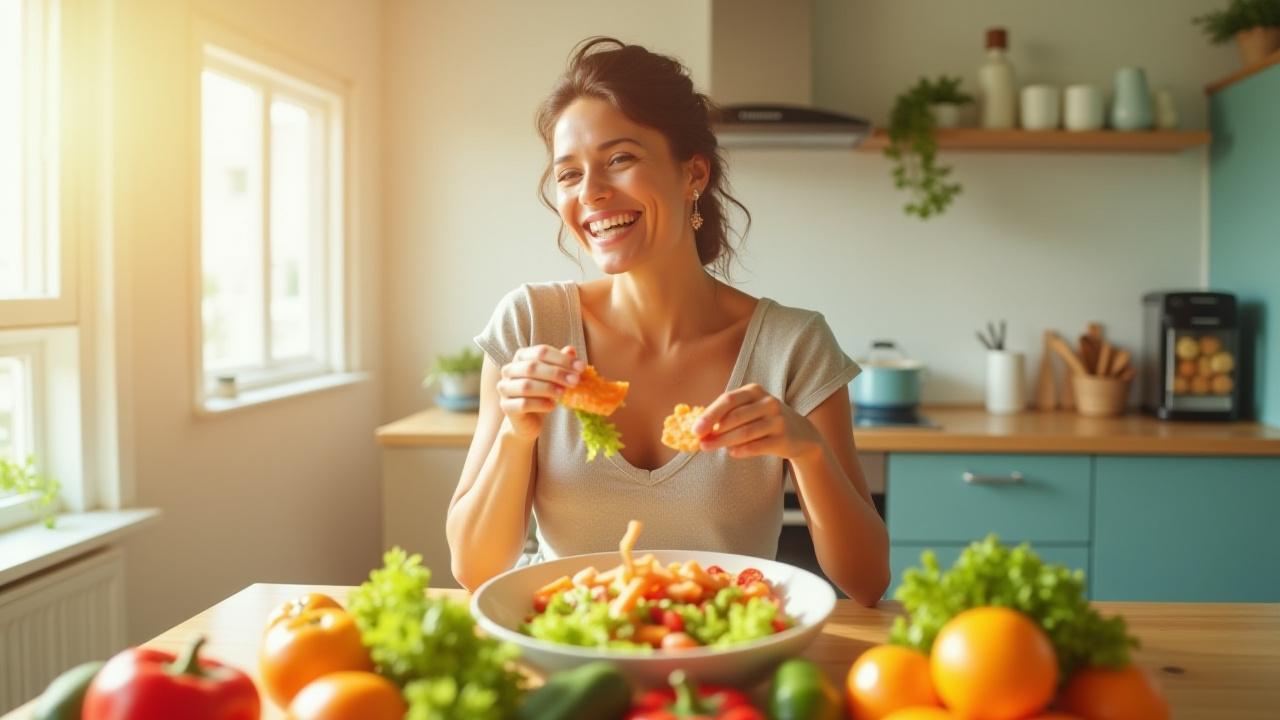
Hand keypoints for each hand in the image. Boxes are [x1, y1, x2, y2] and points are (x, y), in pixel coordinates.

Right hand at [497, 345, 582, 439]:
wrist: (529, 419)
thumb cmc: (543, 394)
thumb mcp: (555, 377)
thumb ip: (561, 363)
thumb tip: (571, 350)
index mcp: (521, 357)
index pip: (541, 352)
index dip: (562, 358)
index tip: (581, 367)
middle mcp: (509, 370)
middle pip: (532, 367)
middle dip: (556, 373)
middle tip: (575, 381)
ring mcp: (505, 388)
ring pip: (526, 386)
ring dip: (548, 388)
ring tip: (563, 393)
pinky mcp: (506, 406)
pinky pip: (523, 404)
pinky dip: (540, 404)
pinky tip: (552, 406)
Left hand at [693, 383, 822, 460]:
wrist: (801, 434)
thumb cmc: (764, 421)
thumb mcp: (749, 410)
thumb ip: (726, 417)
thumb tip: (699, 431)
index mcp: (754, 391)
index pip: (728, 400)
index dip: (710, 415)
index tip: (695, 429)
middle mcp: (768, 402)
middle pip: (735, 416)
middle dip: (714, 431)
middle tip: (700, 443)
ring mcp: (778, 420)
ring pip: (745, 432)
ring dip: (723, 442)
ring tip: (708, 448)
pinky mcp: (784, 438)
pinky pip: (757, 446)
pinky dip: (741, 450)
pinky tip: (732, 453)